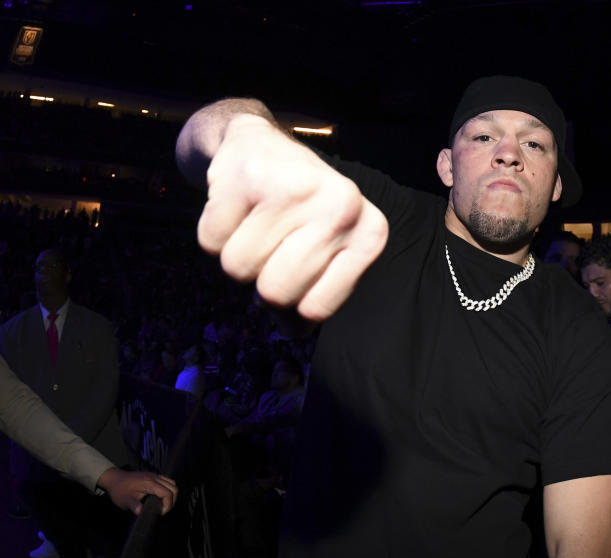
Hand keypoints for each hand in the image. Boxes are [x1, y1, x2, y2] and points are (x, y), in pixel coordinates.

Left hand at [97, 468, 178, 515]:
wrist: (114, 479)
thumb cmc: (119, 490)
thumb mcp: (124, 500)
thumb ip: (134, 506)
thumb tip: (141, 512)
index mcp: (150, 483)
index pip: (167, 493)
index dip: (168, 505)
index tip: (161, 513)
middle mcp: (155, 478)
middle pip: (174, 488)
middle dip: (172, 501)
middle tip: (164, 510)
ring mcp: (155, 475)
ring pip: (172, 483)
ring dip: (172, 494)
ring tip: (164, 504)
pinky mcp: (154, 476)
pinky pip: (167, 481)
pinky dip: (169, 489)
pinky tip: (161, 497)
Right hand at [197, 113, 387, 320]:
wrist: (260, 145)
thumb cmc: (299, 213)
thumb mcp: (325, 252)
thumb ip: (315, 296)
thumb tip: (291, 329)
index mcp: (371, 234)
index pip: (316, 309)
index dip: (294, 308)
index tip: (296, 281)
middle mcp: (343, 207)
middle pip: (276, 293)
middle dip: (262, 283)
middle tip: (272, 250)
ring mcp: (296, 188)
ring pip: (238, 268)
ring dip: (237, 255)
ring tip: (257, 223)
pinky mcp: (247, 175)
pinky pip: (210, 242)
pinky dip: (215, 232)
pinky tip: (237, 207)